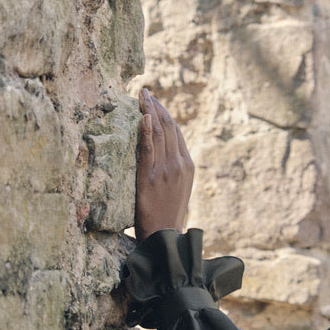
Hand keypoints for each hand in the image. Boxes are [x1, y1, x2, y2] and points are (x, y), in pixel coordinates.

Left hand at [134, 89, 193, 240]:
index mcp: (188, 166)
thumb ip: (173, 172)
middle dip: (157, 106)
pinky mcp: (151, 177)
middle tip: (145, 91)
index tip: (154, 102)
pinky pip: (148, 148)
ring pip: (159, 132)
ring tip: (141, 95)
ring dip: (149, 110)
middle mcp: (179, 164)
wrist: (165, 237)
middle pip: (169, 127)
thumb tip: (162, 157)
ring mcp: (166, 170)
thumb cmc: (167, 217)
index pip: (177, 132)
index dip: (165, 114)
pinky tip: (142, 115)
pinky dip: (146, 129)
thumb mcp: (178, 191)